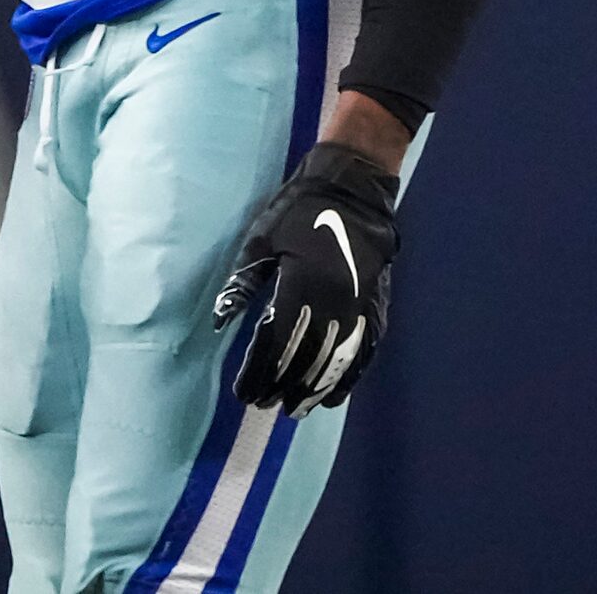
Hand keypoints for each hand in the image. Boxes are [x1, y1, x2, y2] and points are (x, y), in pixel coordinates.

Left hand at [213, 143, 398, 415]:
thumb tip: (221, 321)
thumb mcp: (262, 239)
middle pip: (305, 358)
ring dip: (314, 389)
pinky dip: (350, 376)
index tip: (244, 392)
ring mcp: (358, 306)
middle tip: (263, 404)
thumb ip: (242, 283)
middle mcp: (332, 302)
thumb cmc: (300, 209)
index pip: (276, 343)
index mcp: (300, 285)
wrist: (354, 187)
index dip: (259, 372)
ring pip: (336, 360)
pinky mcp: (375, 304)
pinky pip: (365, 350)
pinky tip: (335, 396)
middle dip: (282, 385)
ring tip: (295, 409)